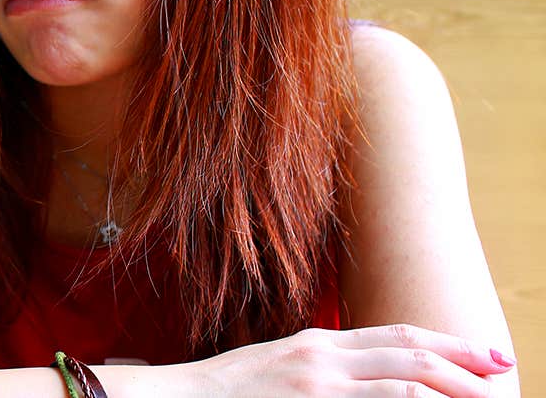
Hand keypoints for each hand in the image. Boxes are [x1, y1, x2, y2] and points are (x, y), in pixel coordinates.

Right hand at [170, 324, 514, 396]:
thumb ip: (322, 368)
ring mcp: (316, 383)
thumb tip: (366, 377)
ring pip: (405, 383)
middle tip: (503, 371)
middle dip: (465, 363)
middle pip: (411, 353)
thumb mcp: (280, 367)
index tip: (484, 355)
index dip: (448, 343)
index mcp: (318, 343)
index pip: (398, 336)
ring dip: (452, 392)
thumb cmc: (225, 393)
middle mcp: (322, 356)